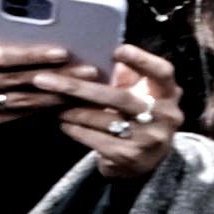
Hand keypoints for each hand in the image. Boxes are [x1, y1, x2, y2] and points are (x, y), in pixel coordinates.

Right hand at [0, 30, 70, 147]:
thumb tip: (29, 36)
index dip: (31, 55)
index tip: (62, 52)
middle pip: (12, 80)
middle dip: (52, 76)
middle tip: (84, 72)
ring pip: (15, 102)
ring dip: (50, 97)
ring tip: (77, 90)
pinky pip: (9, 117)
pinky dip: (34, 111)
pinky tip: (54, 106)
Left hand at [35, 45, 181, 181]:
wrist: (146, 164)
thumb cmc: (136, 119)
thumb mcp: (139, 95)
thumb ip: (127, 76)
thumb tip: (104, 53)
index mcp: (168, 95)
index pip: (163, 72)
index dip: (142, 60)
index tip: (117, 50)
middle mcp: (165, 117)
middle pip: (119, 97)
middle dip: (79, 87)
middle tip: (44, 79)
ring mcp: (148, 139)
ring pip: (103, 119)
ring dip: (71, 109)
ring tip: (50, 100)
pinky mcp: (129, 156)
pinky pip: (94, 138)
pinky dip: (74, 128)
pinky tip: (62, 121)